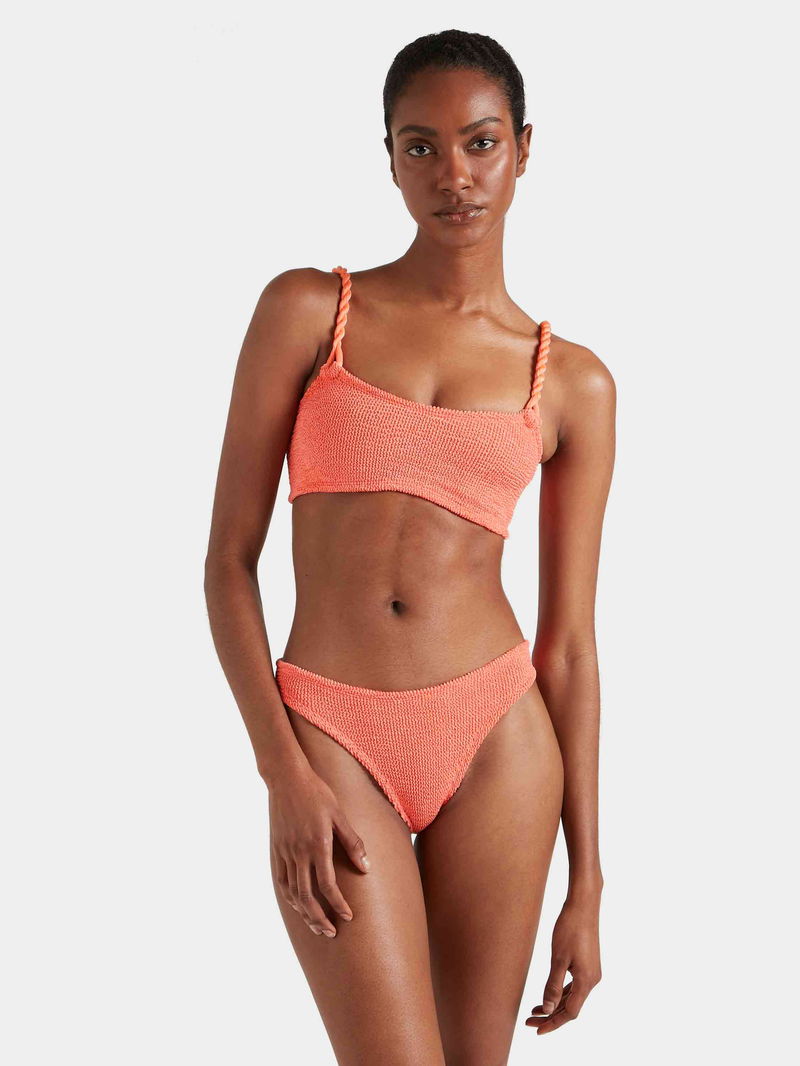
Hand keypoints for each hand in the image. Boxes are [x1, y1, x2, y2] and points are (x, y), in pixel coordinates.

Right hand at [269, 765, 370, 937]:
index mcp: (317, 845)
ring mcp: (285, 852)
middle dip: (320, 918)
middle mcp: (299, 853)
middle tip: (331, 933)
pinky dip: (290, 898)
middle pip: (307, 896)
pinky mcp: (276, 850)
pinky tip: (298, 905)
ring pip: (292, 893)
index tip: (348, 917)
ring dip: (304, 913)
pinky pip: (282, 881)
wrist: (286, 778)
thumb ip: (352, 842)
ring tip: (316, 926)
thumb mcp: (339, 814)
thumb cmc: (317, 793)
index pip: (327, 885)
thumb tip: (366, 868)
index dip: (338, 904)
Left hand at [526, 892, 601, 1034]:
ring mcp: (592, 972)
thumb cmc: (570, 928)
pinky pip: (575, 985)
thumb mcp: (558, 958)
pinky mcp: (588, 964)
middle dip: (551, 1016)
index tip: (536, 1029)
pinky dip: (562, 993)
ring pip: (573, 997)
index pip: (570, 1013)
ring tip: (534, 1009)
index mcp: (587, 981)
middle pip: (571, 1008)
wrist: (583, 905)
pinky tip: (549, 993)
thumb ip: (553, 986)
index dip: (553, 1023)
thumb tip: (548, 1010)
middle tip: (529, 1021)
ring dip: (555, 1005)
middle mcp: (593, 980)